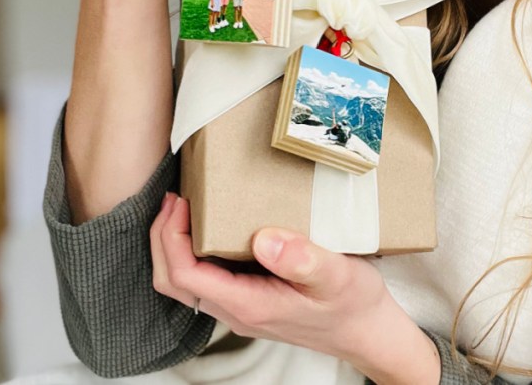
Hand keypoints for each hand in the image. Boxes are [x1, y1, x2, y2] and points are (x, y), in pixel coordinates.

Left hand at [150, 193, 439, 383]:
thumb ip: (303, 259)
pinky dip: (193, 250)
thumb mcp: (337, 276)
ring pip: (185, 282)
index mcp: (248, 304)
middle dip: (162, 239)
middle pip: (172, 281)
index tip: (182, 202)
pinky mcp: (249, 299)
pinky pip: (205, 278)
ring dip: (174, 244)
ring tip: (184, 206)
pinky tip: (210, 224)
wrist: (369, 332)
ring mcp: (241, 306)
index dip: (172, 237)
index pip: (185, 275)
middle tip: (173, 198)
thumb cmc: (355, 306)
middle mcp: (237, 309)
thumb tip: (264, 240)